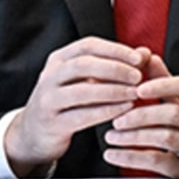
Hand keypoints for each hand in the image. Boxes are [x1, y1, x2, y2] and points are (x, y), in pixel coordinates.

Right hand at [4, 37, 146, 174]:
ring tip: (135, 93)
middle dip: (114, 69)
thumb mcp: (85, 79)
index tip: (139, 57)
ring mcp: (48, 100)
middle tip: (138, 75)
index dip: (115, 50)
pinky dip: (106, 111)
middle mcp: (49, 76)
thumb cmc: (67, 101)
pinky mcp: (52, 124)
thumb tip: (145, 53)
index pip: (88, 46)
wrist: (33, 132)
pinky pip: (82, 116)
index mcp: (58, 59)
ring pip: (83, 91)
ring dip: (113, 91)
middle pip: (83, 65)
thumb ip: (114, 65)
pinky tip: (124, 109)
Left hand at [103, 53, 178, 178]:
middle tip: (118, 117)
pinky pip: (156, 161)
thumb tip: (148, 57)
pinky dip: (131, 157)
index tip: (138, 87)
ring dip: (134, 136)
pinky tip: (114, 153)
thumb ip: (167, 83)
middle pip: (174, 114)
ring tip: (112, 135)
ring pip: (165, 138)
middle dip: (142, 114)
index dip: (161, 85)